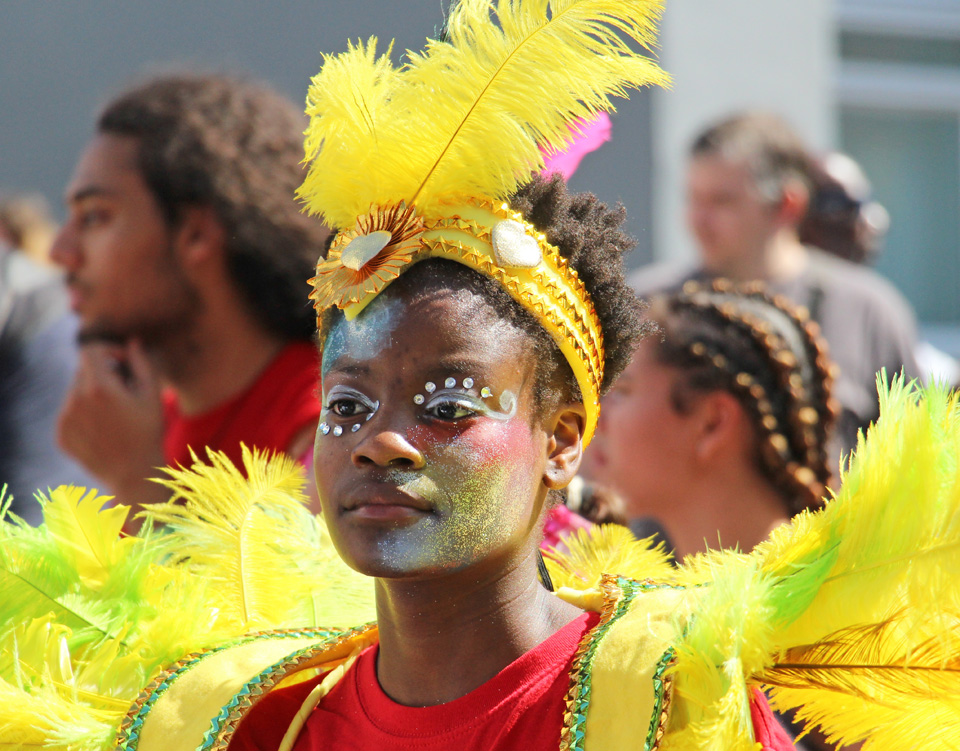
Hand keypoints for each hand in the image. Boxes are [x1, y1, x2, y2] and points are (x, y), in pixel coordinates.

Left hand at [57, 339, 168, 505]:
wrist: (134, 475)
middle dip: (102, 374)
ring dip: (92, 394)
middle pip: (83, 371)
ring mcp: (65, 419)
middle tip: (124, 391)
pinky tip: (104, 429)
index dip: (109, 351)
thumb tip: (133, 342)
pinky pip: (69, 412)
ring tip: (115, 414)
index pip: (91, 350)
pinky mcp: (61, 434)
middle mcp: (76, 400)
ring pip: (75, 391)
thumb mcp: (152, 396)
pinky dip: (84, 413)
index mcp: (99, 387)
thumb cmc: (149, 433)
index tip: (123, 364)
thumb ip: (142, 364)